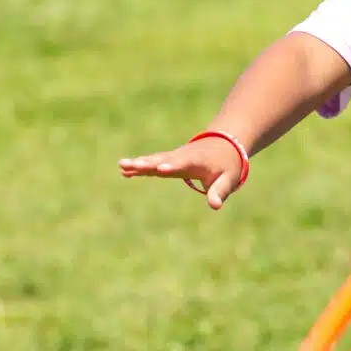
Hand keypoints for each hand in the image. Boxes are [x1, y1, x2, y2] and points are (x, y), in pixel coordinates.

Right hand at [119, 135, 245, 209]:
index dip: (173, 166)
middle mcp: (182, 156)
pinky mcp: (169, 159)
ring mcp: (174, 157)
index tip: (161, 168)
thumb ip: (220, 192)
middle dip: (149, 163)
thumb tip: (215, 206)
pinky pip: (153, 163)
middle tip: (134, 164)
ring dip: (139, 163)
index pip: (184, 163)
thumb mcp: (228, 179)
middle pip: (163, 159)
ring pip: (155, 159)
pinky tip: (124, 171)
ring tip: (122, 165)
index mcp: (197, 160)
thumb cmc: (227, 166)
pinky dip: (140, 166)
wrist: (224, 144)